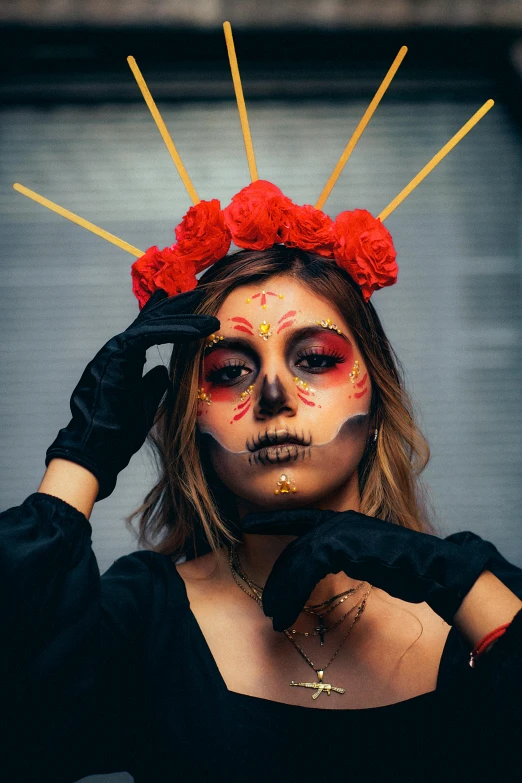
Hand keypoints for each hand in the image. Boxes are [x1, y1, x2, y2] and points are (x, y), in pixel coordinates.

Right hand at [45, 288, 217, 500]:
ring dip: (184, 315)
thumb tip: (162, 372)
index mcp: (124, 359)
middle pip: (152, 319)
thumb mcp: (143, 403)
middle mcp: (117, 349)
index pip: (150, 330)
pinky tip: (200, 328)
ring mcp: (114, 350)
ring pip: (153, 323)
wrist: (98, 449)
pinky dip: (177, 330)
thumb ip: (151, 385)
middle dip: (179, 305)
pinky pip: (150, 334)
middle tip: (204, 292)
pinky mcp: (117, 355)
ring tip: (210, 312)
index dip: (173, 317)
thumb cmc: (118, 432)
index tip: (195, 308)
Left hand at [241, 509, 493, 630]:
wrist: (432, 568)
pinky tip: (288, 611)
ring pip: (296, 560)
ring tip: (275, 619)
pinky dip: (293, 592)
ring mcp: (339, 530)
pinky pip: (305, 569)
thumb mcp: (367, 559)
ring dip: (282, 592)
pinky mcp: (340, 544)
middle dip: (278, 581)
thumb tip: (321, 569)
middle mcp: (338, 521)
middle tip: (268, 607)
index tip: (248, 525)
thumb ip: (344, 557)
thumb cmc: (406, 568)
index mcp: (344, 521)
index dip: (273, 522)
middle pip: (295, 549)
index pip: (300, 520)